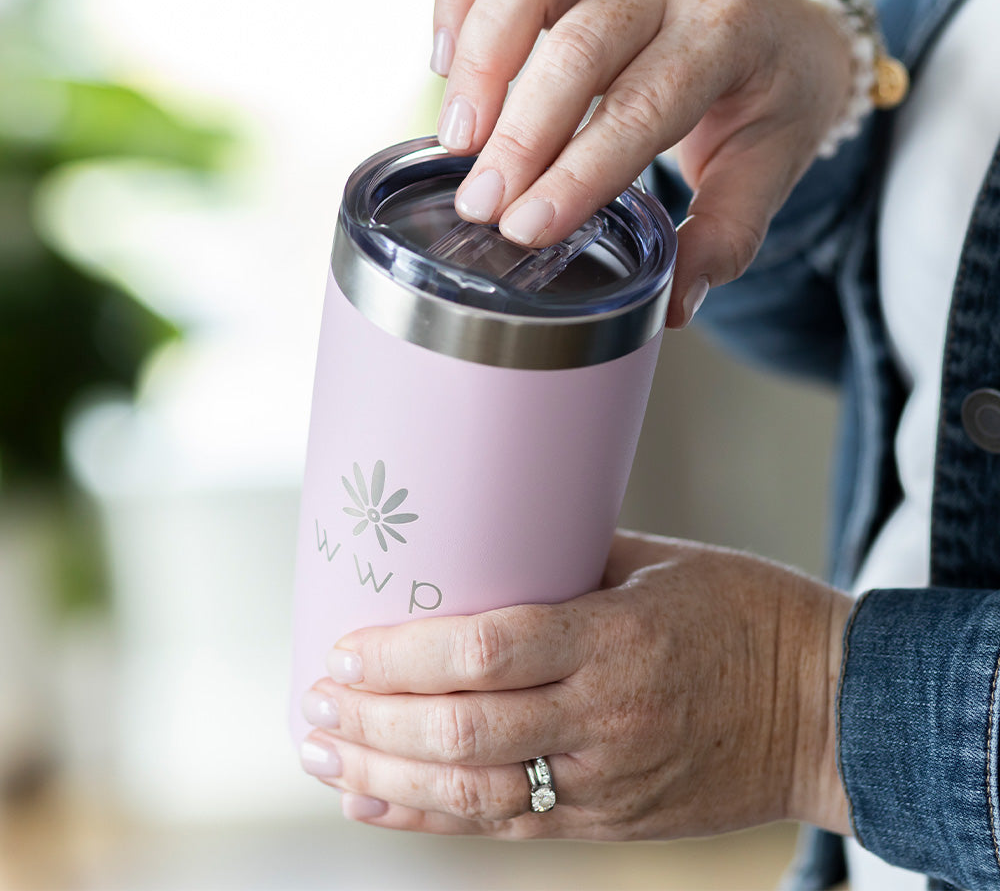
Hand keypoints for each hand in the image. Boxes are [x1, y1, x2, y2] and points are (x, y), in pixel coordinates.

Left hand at [299, 530, 852, 838]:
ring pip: (474, 795)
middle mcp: (606, 716)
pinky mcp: (611, 819)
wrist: (828, 708)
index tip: (345, 648)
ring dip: (386, 775)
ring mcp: (608, 780)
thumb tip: (483, 544)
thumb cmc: (746, 613)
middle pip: (464, 733)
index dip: (404, 656)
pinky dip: (431, 819)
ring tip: (324, 754)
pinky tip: (376, 802)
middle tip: (315, 702)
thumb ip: (567, 562)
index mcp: (616, 638)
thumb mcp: (659, 562)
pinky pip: (507, 828)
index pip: (487, 651)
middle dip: (373, 721)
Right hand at [429, 0, 852, 326]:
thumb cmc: (766, 101)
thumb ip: (721, 239)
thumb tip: (671, 305)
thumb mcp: (764, 173)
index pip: (641, 105)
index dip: (577, 171)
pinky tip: (446, 66)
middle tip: (481, 207)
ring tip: (458, 141)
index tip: (526, 228)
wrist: (780, 29)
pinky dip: (460, 1)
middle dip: (519, 135)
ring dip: (481, 61)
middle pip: (577, 46)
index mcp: (725, 35)